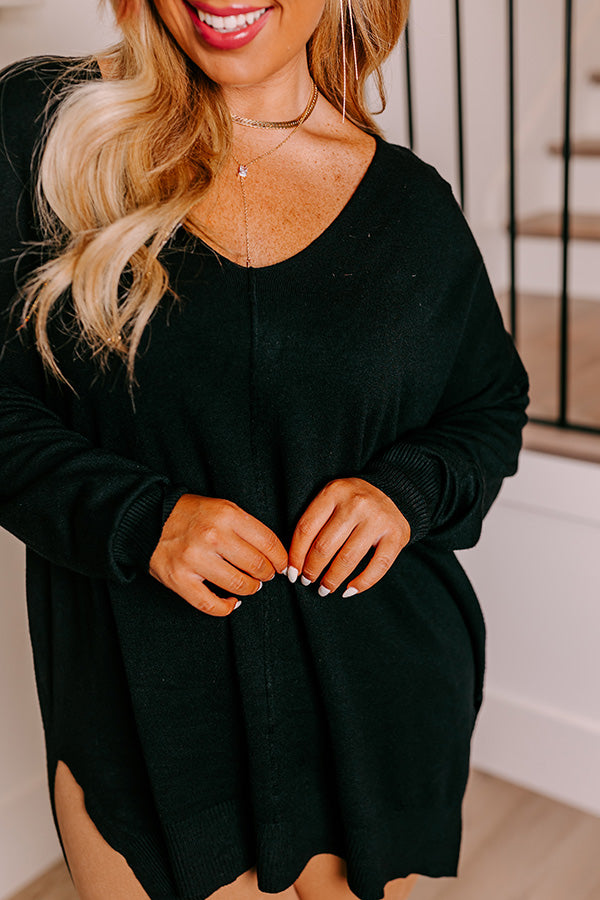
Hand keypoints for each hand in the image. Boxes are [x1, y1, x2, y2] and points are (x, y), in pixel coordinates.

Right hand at [149, 494, 288, 615]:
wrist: (149, 519)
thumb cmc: (190, 515)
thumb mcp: (222, 508)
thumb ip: (246, 527)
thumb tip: (274, 554)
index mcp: (226, 515)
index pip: (268, 543)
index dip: (281, 558)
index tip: (282, 565)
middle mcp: (211, 536)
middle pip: (257, 565)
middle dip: (267, 574)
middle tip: (264, 575)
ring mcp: (194, 559)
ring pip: (238, 585)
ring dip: (249, 589)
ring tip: (249, 585)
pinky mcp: (179, 579)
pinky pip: (211, 604)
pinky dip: (226, 607)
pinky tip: (231, 602)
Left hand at [287, 478, 410, 596]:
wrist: (393, 491)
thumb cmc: (353, 501)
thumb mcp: (332, 497)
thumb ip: (316, 519)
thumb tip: (295, 560)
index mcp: (334, 492)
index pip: (306, 529)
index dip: (296, 555)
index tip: (291, 572)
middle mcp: (356, 503)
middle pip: (324, 546)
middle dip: (311, 570)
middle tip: (307, 581)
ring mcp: (378, 519)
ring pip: (348, 559)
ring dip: (332, 580)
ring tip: (325, 589)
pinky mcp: (397, 534)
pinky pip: (378, 566)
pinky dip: (362, 583)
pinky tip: (349, 591)